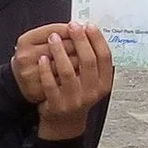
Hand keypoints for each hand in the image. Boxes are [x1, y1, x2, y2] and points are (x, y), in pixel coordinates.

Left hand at [23, 23, 114, 139]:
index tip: (88, 25)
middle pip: (88, 61)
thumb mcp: (91, 81)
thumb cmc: (77, 95)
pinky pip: (51, 84)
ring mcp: (75, 100)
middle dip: (80, 40)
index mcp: (104, 84)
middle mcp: (92, 92)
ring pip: (68, 71)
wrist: (64, 122)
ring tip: (54, 38)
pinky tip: (43, 57)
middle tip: (72, 26)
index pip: (105, 58)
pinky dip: (46, 69)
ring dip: (60, 52)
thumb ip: (92, 61)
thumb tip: (88, 30)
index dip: (97, 40)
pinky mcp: (58, 105)